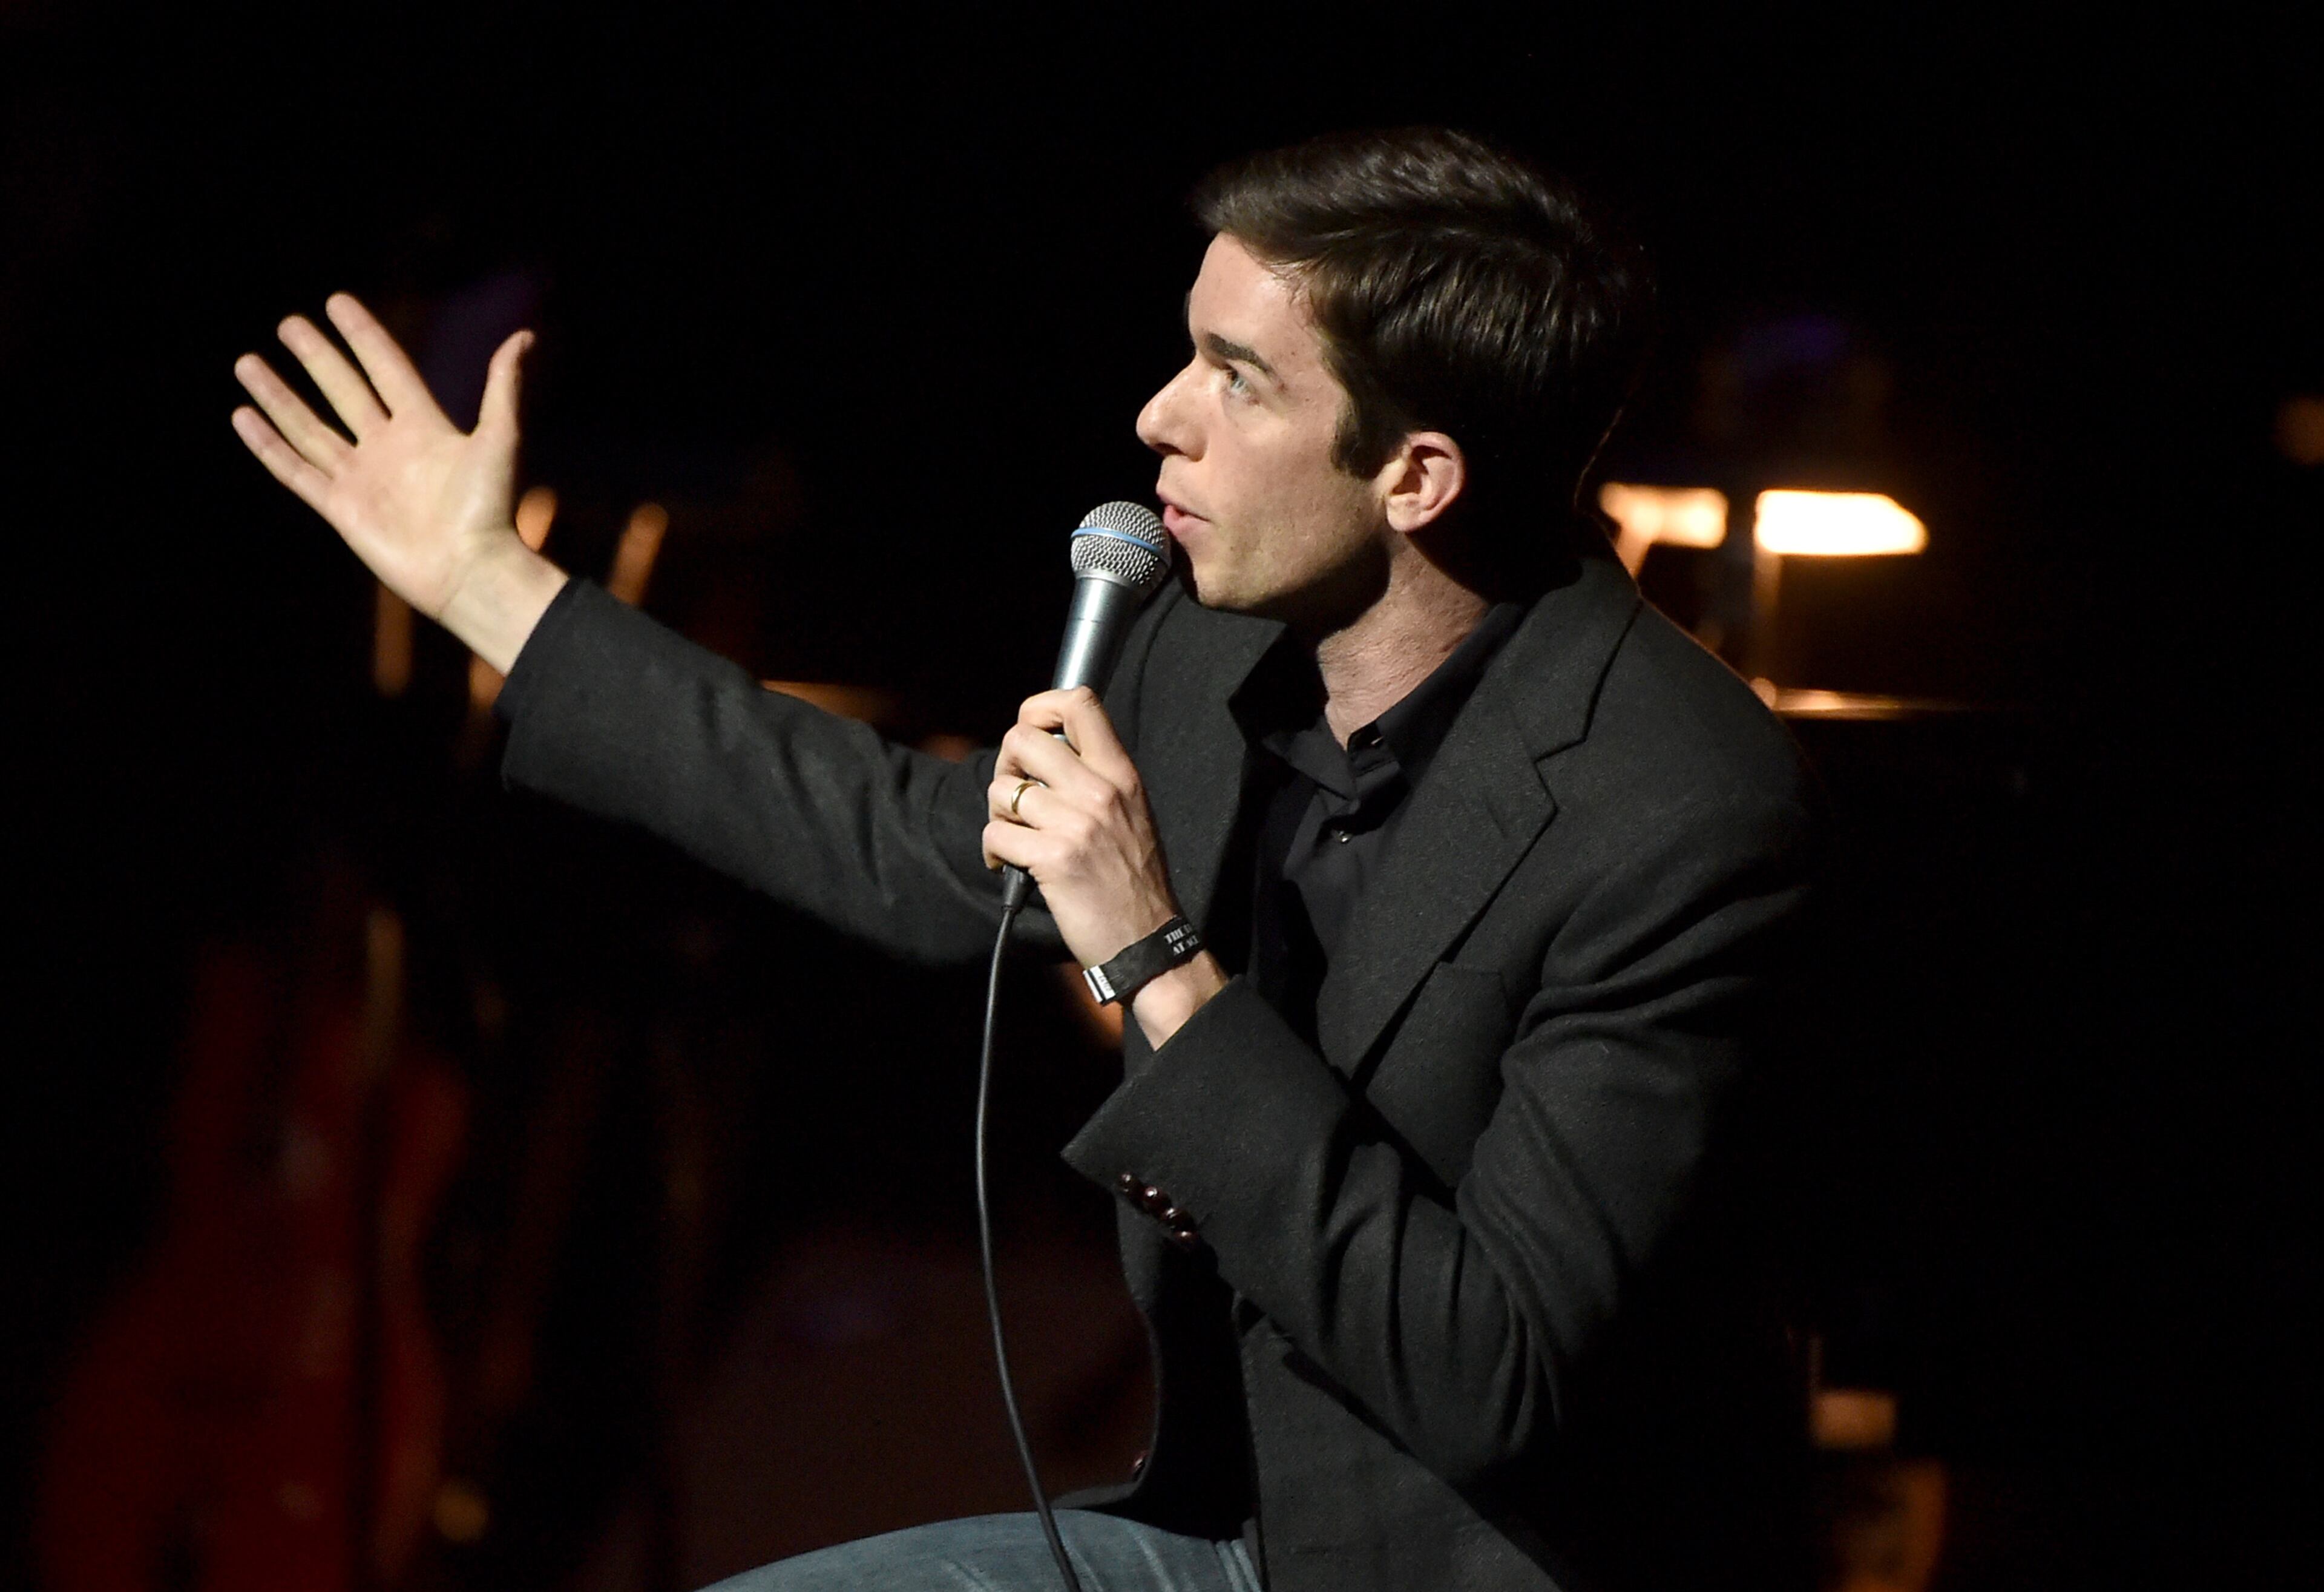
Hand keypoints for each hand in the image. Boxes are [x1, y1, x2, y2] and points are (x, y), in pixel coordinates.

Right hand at [231, 294, 564, 670]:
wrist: (472, 571)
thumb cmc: (491, 509)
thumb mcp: (501, 439)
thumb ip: (504, 388)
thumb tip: (525, 336)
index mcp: (425, 427)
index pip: (386, 369)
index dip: (363, 336)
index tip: (337, 302)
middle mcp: (388, 448)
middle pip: (343, 391)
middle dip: (317, 358)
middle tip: (289, 324)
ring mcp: (362, 478)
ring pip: (309, 427)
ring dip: (279, 396)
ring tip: (248, 362)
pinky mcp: (340, 508)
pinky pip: (295, 471)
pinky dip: (268, 445)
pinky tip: (243, 416)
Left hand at [983, 688, 1225, 1046]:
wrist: (1147, 942)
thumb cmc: (1134, 881)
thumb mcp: (1132, 813)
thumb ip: (1096, 778)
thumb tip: (1047, 752)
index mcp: (1121, 774)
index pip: (1079, 703)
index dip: (1039, 707)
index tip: (1032, 733)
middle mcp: (1100, 791)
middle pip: (1023, 739)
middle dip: (1006, 766)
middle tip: (1015, 796)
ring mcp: (1076, 823)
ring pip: (1001, 789)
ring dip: (998, 815)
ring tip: (1017, 838)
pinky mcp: (1053, 858)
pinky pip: (995, 834)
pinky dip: (994, 851)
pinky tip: (1010, 865)